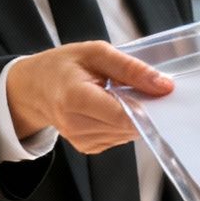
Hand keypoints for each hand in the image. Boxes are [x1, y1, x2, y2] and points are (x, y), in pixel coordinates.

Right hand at [4, 41, 170, 154]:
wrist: (35, 88)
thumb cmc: (63, 66)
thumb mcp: (96, 53)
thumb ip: (131, 68)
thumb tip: (164, 85)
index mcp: (75, 98)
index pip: (123, 115)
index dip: (146, 106)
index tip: (159, 93)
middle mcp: (76, 125)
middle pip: (128, 126)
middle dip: (142, 109)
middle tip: (138, 88)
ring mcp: (81, 140)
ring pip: (127, 133)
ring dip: (132, 116)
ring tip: (118, 95)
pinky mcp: (88, 147)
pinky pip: (119, 137)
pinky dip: (122, 123)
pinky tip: (111, 107)